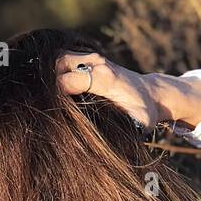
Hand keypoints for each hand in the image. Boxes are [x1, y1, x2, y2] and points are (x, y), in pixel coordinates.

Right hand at [56, 52, 200, 130]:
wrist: (152, 93)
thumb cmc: (143, 112)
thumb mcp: (138, 123)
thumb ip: (121, 125)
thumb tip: (100, 143)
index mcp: (106, 78)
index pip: (66, 83)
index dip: (55, 98)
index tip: (54, 112)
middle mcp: (98, 63)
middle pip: (58, 65)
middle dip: (49, 84)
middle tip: (49, 103)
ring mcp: (93, 57)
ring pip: (59, 58)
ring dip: (51, 74)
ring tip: (51, 94)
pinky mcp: (90, 57)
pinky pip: (64, 57)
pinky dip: (56, 69)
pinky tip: (55, 85)